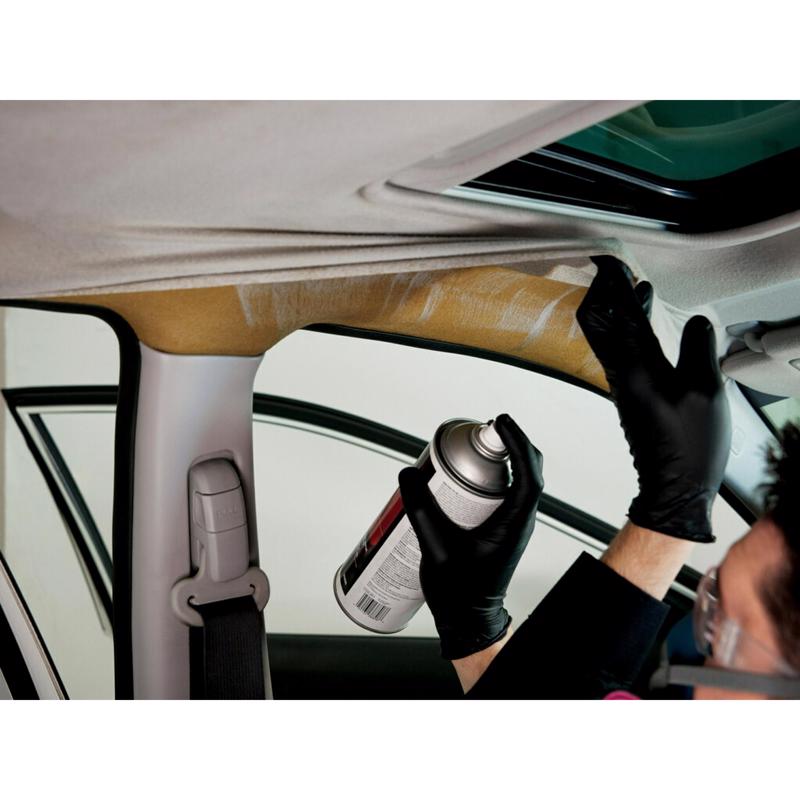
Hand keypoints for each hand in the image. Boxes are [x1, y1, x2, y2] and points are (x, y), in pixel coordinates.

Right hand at [398, 413, 542, 659]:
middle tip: (482, 432)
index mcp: (514, 524)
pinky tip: (466, 477)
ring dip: (501, 460)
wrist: (467, 620)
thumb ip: (420, 509)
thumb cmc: (459, 593)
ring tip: (473, 449)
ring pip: (517, 482)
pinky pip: (504, 495)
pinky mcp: (502, 529)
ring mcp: (512, 526)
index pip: (528, 474)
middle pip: (528, 471)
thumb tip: (409, 474)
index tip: (500, 422)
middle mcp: (519, 522)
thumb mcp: (435, 547)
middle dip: (510, 444)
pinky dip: (491, 478)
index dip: (518, 443)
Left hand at [576, 255, 730, 541]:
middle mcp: (621, 373)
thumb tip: (695, 321)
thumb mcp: (705, 391)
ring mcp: (622, 384)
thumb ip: (697, 349)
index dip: (611, 284)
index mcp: (635, 367)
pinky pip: (619, 351)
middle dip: (602, 292)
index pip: (614, 313)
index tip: (611, 262)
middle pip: (596, 322)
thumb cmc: (689, 447)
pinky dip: (627, 329)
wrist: (673, 487)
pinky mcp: (630, 395)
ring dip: (616, 309)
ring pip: (606, 337)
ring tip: (633, 288)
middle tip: (615, 271)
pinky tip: (644, 325)